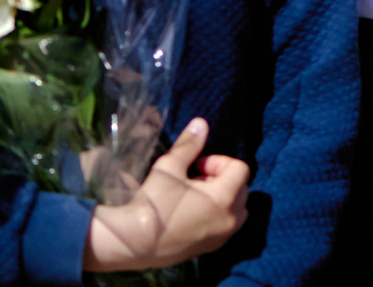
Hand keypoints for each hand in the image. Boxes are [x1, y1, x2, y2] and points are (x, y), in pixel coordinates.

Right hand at [82, 119, 248, 271]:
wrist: (131, 241)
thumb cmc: (151, 202)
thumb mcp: (169, 167)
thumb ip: (189, 145)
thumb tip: (201, 123)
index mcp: (224, 198)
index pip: (240, 169)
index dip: (218, 162)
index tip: (195, 166)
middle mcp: (229, 219)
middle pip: (241, 188)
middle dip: (221, 179)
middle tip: (194, 180)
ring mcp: (220, 237)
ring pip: (237, 210)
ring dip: (223, 198)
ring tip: (194, 197)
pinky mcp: (209, 249)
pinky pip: (226, 228)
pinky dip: (218, 216)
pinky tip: (191, 214)